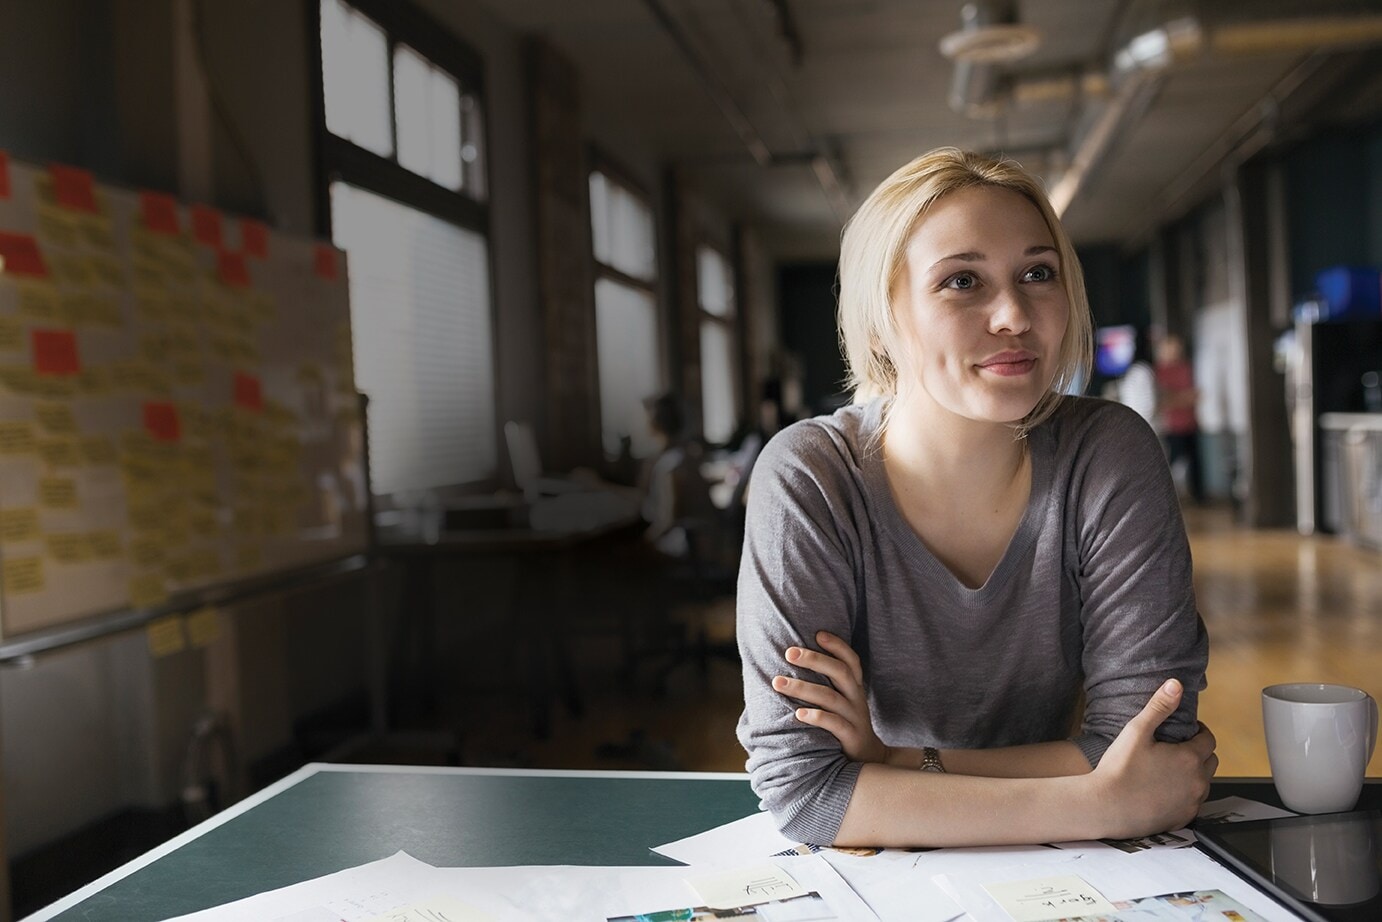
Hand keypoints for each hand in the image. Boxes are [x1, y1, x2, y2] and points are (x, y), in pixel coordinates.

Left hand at [772, 631, 889, 763]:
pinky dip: (816, 717)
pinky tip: (798, 713)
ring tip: (778, 683)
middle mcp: (856, 698)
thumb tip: (788, 667)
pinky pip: (834, 724)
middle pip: (840, 672)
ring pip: (830, 697)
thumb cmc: (844, 724)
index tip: (818, 634)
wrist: (869, 759)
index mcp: (854, 687)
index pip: (851, 661)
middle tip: (789, 652)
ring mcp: (854, 718)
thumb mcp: (841, 701)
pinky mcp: (850, 737)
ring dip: (802, 688)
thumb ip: (826, 685)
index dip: (837, 646)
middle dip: (814, 659)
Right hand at [1087, 679, 1218, 838]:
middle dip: (1199, 752)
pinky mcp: (1183, 819)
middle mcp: (1197, 782)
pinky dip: (1184, 795)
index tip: (1187, 729)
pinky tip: (1164, 790)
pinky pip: (1192, 803)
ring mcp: (1191, 803)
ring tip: (1170, 769)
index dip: (1199, 731)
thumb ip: (1159, 707)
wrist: (1104, 807)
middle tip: (1177, 748)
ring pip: (1203, 784)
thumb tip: (1175, 684)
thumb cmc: (1118, 769)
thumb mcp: (1136, 731)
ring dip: (1193, 774)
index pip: (1208, 739)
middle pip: (1211, 761)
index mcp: (1189, 757)